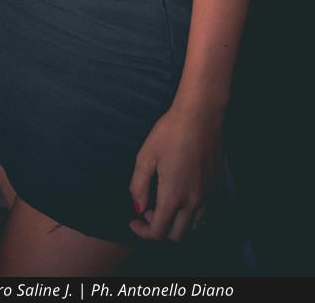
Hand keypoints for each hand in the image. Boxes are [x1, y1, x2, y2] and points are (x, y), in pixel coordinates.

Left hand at [128, 104, 223, 241]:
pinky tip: (182, 193)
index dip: (143, 232)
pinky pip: (206, 211)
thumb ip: (139, 186)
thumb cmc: (170, 132)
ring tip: (165, 202)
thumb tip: (138, 206)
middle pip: (177, 235)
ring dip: (178, 222)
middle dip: (160, 230)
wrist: (201, 116)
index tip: (134, 220)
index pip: (159, 233)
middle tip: (149, 210)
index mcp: (173, 196)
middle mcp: (194, 201)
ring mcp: (209, 195)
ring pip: (194, 226)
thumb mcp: (146, 156)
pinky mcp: (217, 186)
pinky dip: (192, 213)